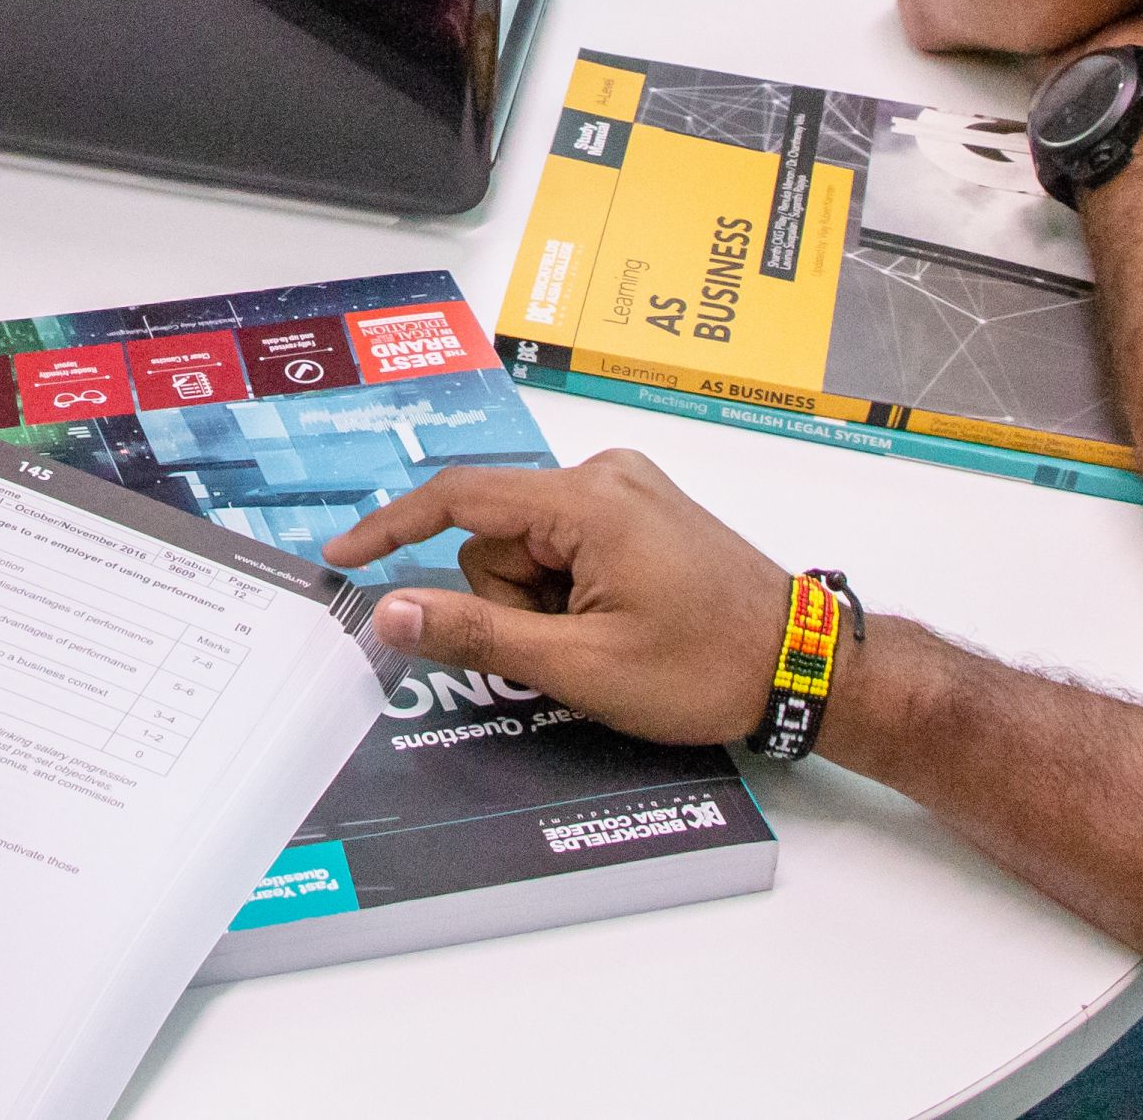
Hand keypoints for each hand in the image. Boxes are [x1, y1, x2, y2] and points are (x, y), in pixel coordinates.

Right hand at [321, 453, 795, 746]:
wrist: (802, 667)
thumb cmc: (702, 668)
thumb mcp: (580, 665)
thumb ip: (477, 633)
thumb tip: (391, 611)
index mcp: (586, 499)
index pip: (459, 498)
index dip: (391, 528)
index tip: (341, 557)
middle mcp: (603, 473)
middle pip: (495, 536)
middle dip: (512, 600)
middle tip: (573, 649)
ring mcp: (625, 487)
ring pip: (527, 548)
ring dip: (543, 601)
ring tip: (608, 638)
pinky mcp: (640, 509)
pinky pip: (564, 544)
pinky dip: (568, 589)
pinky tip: (618, 621)